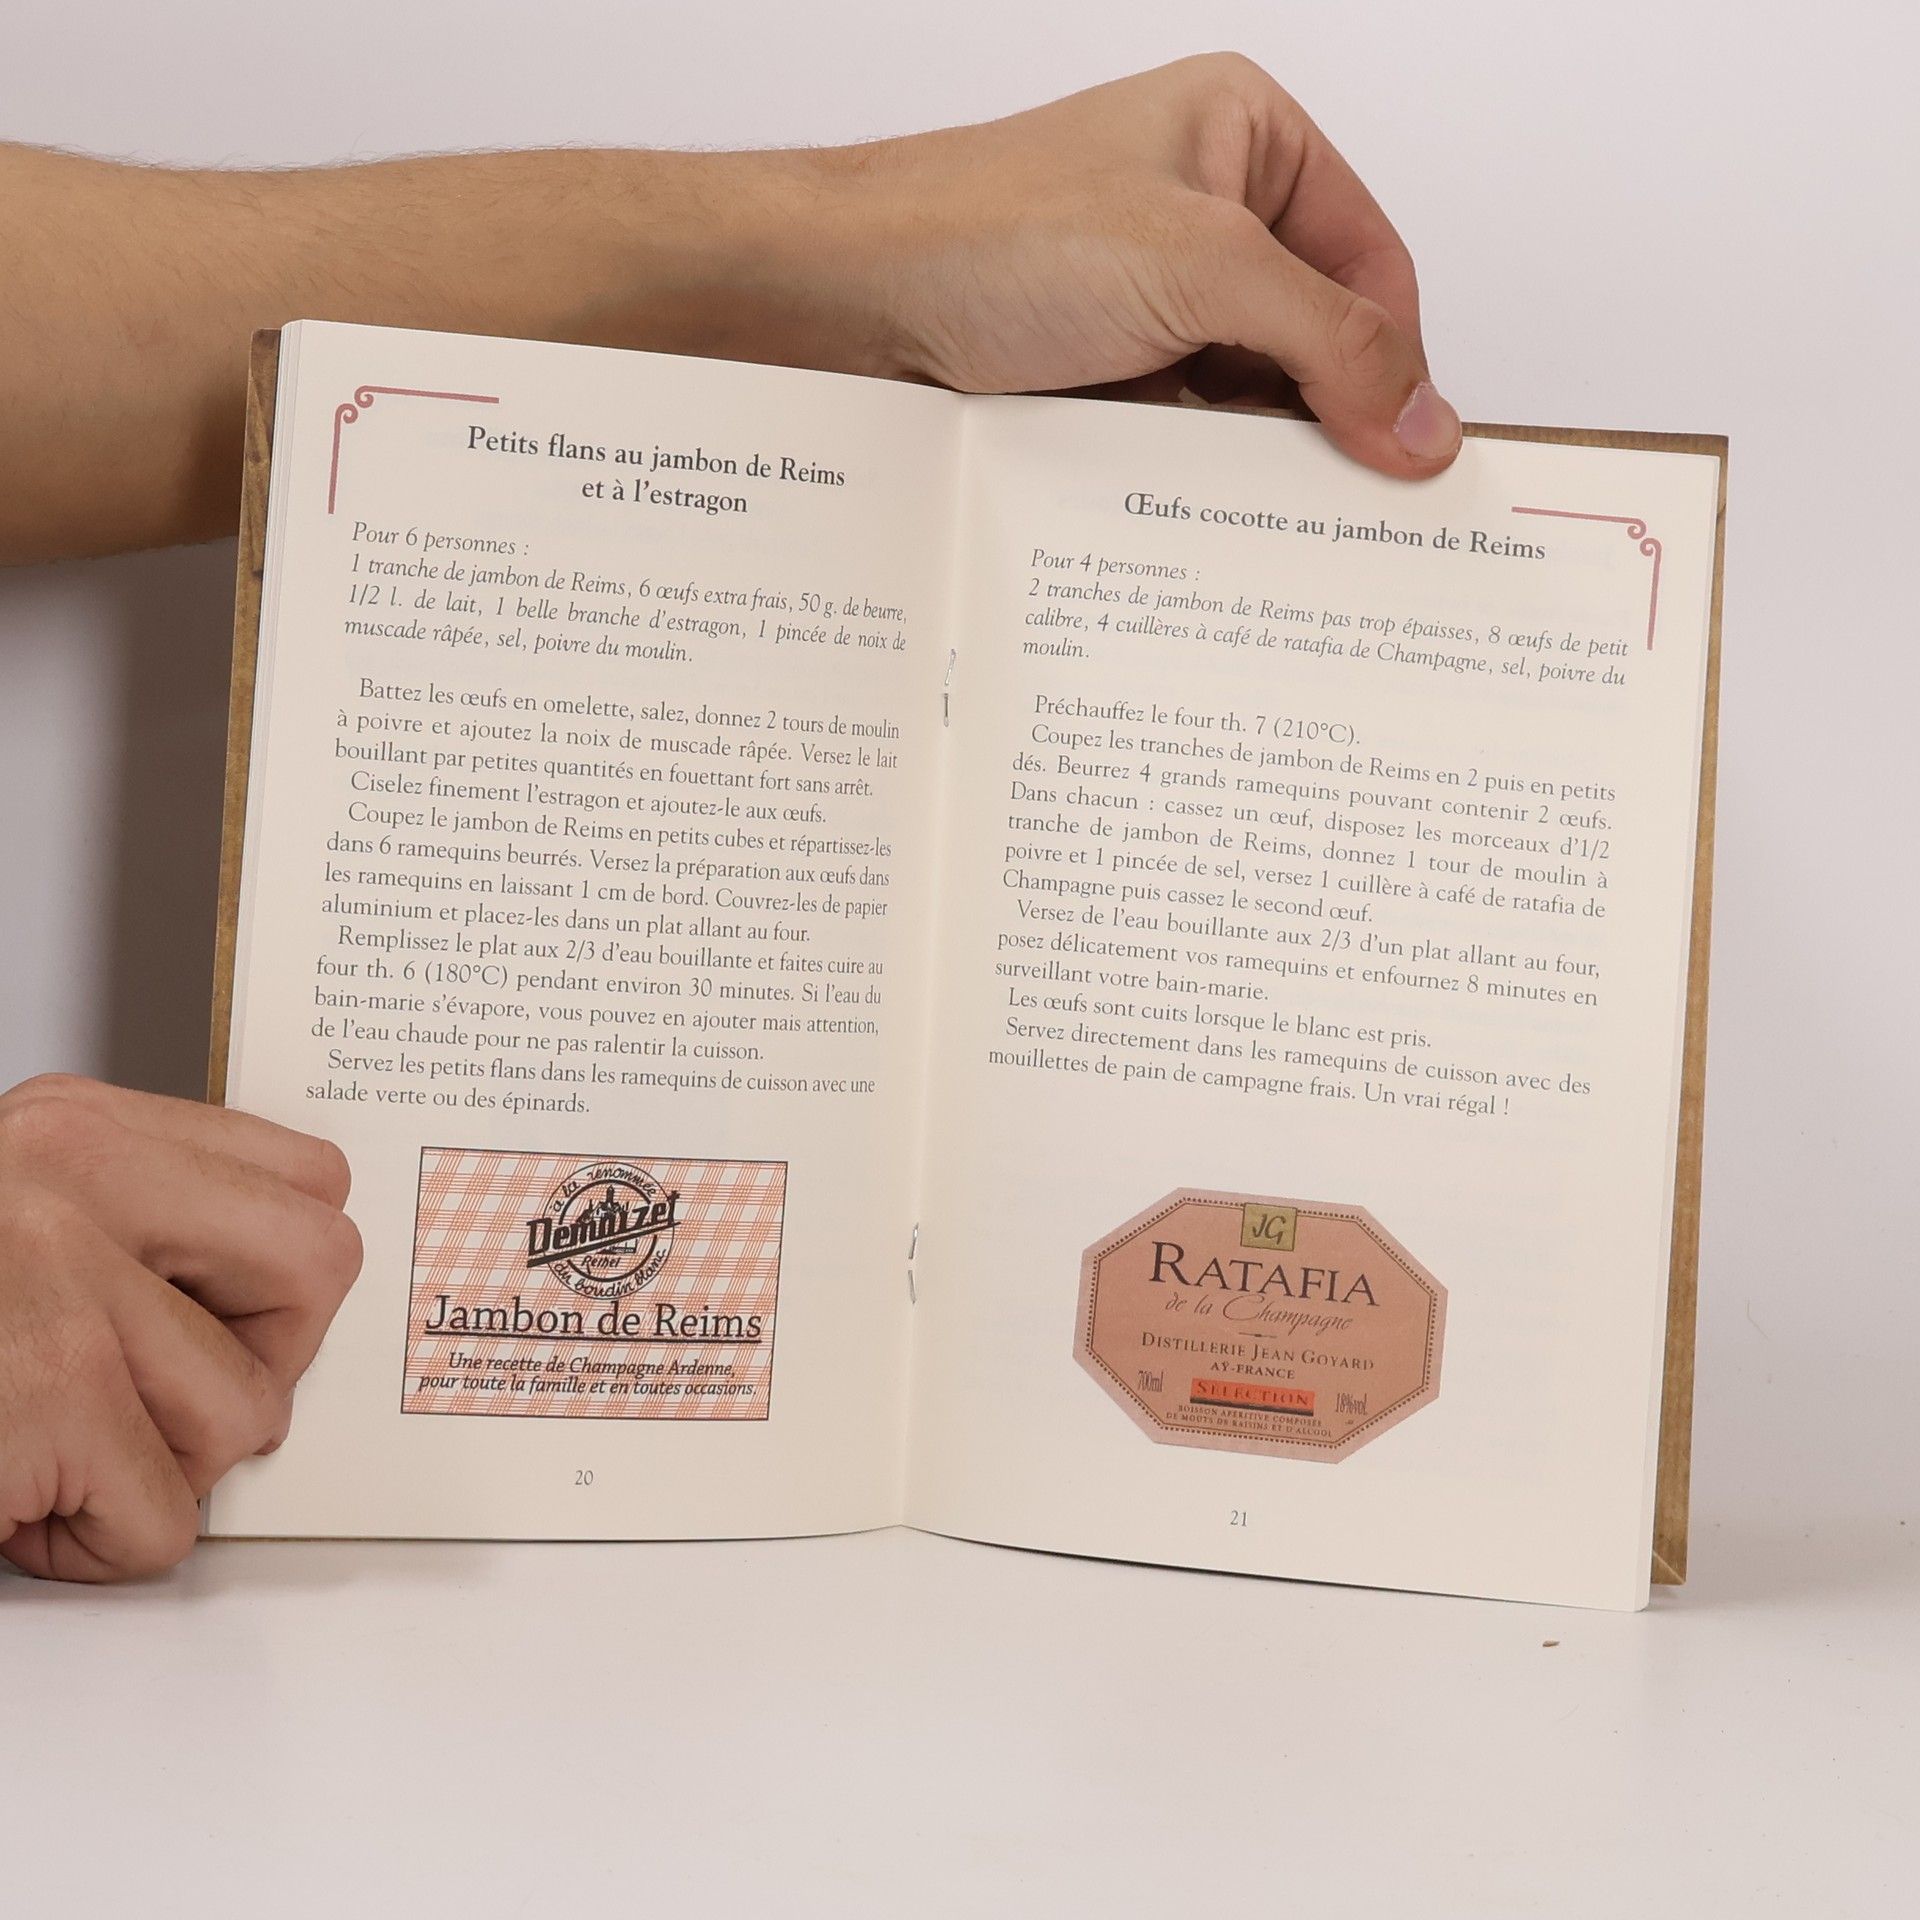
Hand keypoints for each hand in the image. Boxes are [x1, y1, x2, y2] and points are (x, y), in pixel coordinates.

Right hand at [0, 1076, 361, 1580]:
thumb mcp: (17, 1212)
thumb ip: (131, 1223)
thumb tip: (267, 1288)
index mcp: (75, 1130)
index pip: (307, 1179)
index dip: (283, 1277)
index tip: (235, 1320)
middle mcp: (75, 1182)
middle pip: (319, 1268)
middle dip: (264, 1362)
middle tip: (168, 1402)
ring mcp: (61, 1288)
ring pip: (244, 1410)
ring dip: (163, 1470)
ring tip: (60, 1459)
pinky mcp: (46, 1398)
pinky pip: (164, 1517)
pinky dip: (100, 1546)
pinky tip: (17, 1511)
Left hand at [814, 53, 1458, 475]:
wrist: (846, 299)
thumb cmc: (988, 233)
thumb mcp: (1197, 268)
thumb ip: (1328, 339)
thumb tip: (1423, 419)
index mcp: (1246, 135)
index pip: (1372, 261)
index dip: (1397, 359)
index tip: (1408, 456)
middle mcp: (1205, 209)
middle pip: (1317, 335)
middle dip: (1326, 413)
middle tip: (1349, 503)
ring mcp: (1150, 293)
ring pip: (1250, 392)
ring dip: (1256, 452)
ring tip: (1264, 508)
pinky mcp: (1105, 365)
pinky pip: (1185, 428)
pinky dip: (1198, 470)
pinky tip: (1199, 507)